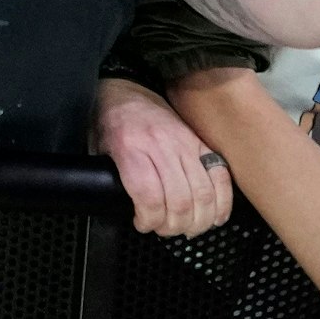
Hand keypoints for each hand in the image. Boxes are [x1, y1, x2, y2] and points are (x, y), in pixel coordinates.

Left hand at [94, 78, 230, 237]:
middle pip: (180, 200)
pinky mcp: (201, 142)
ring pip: (203, 193)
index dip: (149, 219)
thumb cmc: (110, 121)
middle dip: (174, 226)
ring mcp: (185, 142)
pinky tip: (213, 217)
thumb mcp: (97, 148)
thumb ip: (108, 178)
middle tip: (165, 230)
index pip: (148, 195)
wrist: (129, 88)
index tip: (143, 225)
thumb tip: (117, 209)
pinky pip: (221, 177)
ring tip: (187, 228)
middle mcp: (160, 145)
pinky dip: (222, 203)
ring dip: (198, 220)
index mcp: (129, 146)